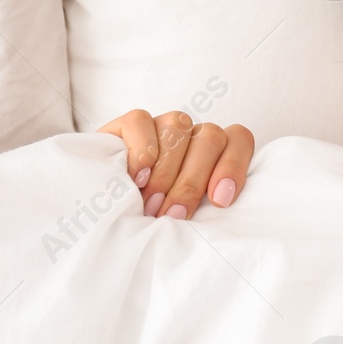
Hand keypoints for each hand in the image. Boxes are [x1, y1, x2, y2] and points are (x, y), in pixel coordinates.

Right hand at [97, 110, 253, 219]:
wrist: (104, 211)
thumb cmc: (154, 218)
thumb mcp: (184, 216)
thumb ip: (205, 209)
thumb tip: (217, 223)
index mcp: (215, 153)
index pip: (238, 139)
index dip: (233, 166)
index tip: (219, 201)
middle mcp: (192, 135)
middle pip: (211, 137)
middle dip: (192, 181)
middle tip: (174, 215)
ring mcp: (161, 125)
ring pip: (179, 125)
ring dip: (167, 169)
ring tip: (151, 204)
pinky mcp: (128, 124)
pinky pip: (141, 121)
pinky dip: (141, 149)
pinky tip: (136, 177)